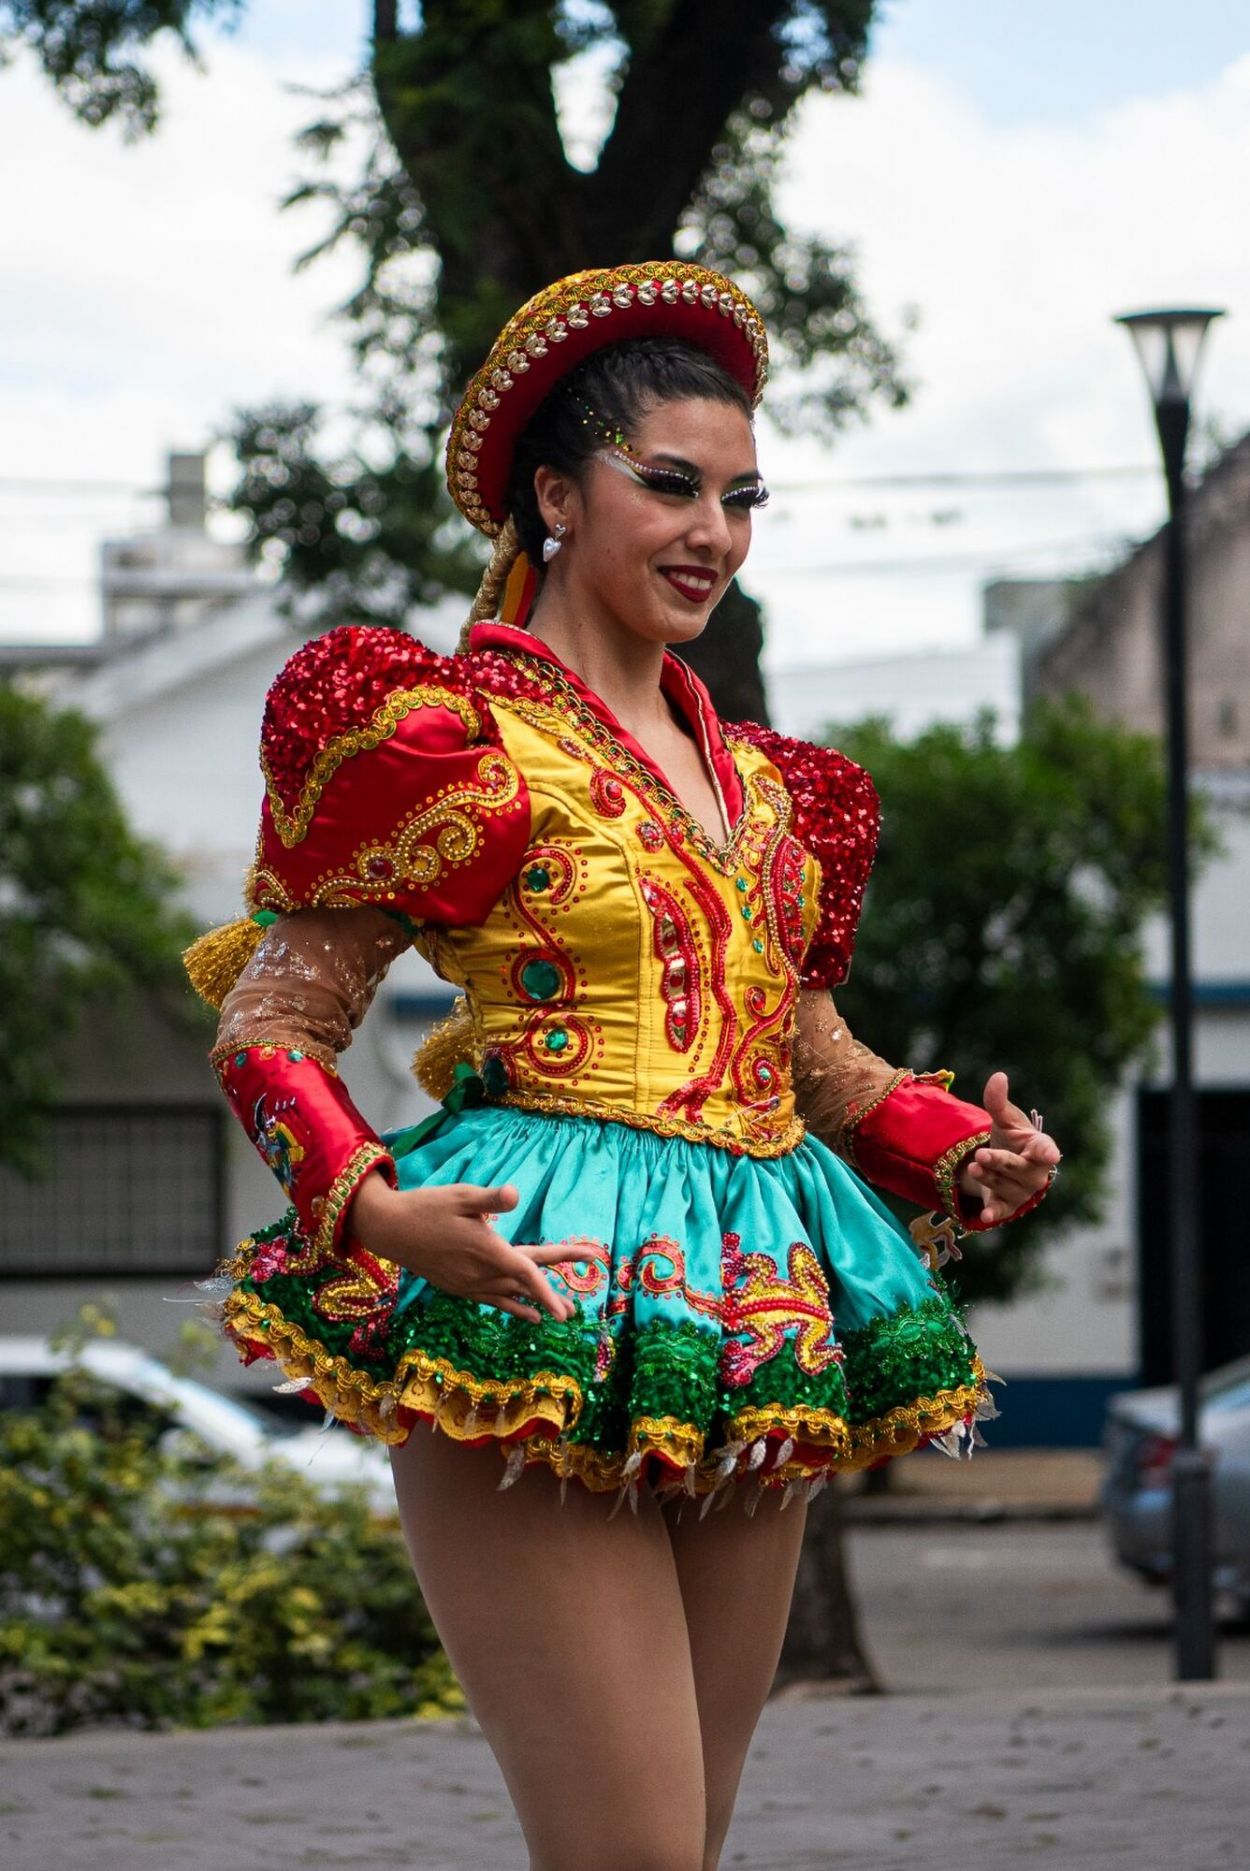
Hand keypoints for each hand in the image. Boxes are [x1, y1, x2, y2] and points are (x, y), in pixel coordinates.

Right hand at [348, 1173, 576, 1325]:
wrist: (390, 1229)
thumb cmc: (427, 1207)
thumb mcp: (460, 1195)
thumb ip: (491, 1198)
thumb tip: (515, 1194)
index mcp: (487, 1250)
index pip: (527, 1270)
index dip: (549, 1287)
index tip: (565, 1310)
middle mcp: (481, 1273)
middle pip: (525, 1284)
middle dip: (552, 1295)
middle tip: (576, 1312)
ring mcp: (470, 1284)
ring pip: (511, 1296)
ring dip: (536, 1304)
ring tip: (563, 1314)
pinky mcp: (460, 1287)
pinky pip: (494, 1302)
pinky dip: (513, 1308)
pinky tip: (527, 1315)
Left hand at [958, 1072, 1060, 1225]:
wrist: (1000, 1164)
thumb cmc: (1011, 1139)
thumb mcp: (1003, 1120)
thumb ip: (999, 1101)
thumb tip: (998, 1076)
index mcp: (1040, 1148)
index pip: (1045, 1149)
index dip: (1046, 1152)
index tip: (1050, 1155)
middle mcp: (1035, 1173)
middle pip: (1018, 1169)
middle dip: (1000, 1162)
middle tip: (981, 1154)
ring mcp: (1022, 1191)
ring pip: (1004, 1185)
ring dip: (988, 1177)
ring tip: (973, 1166)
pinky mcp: (1007, 1205)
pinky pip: (1002, 1210)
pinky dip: (994, 1213)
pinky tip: (985, 1216)